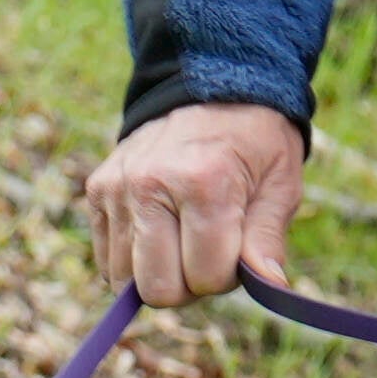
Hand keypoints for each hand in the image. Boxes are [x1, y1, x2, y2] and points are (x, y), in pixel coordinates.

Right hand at [80, 98, 310, 307]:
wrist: (211, 89)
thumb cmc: (254, 145)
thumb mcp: (280, 185)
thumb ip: (268, 238)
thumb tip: (270, 286)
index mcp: (202, 183)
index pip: (206, 277)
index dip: (227, 277)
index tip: (237, 250)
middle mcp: (149, 185)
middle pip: (158, 288)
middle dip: (188, 285)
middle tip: (207, 253)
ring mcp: (116, 188)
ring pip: (125, 280)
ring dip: (158, 273)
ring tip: (181, 240)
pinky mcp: (96, 190)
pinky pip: (106, 260)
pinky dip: (133, 260)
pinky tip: (157, 234)